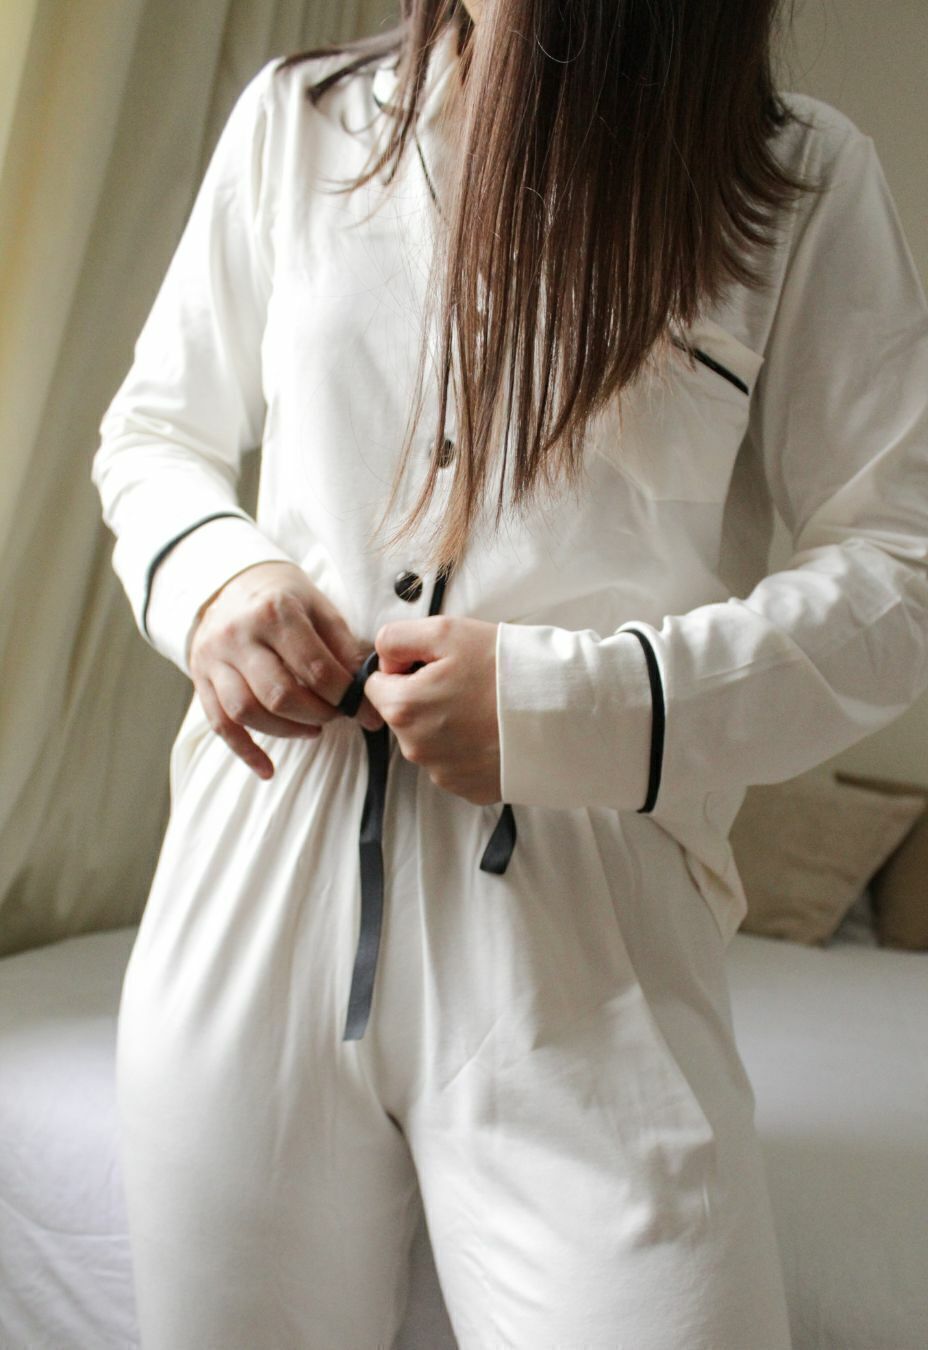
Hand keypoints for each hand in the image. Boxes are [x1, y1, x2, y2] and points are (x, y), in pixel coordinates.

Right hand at [188, 560, 383, 779]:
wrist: (229, 583)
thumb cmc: (283, 598)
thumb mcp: (318, 607)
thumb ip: (342, 646)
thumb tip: (366, 691)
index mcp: (274, 612)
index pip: (314, 667)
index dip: (345, 696)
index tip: (365, 710)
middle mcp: (239, 635)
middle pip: (280, 694)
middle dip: (318, 714)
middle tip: (337, 716)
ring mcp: (215, 659)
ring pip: (248, 711)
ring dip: (287, 731)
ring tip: (313, 728)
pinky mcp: (201, 679)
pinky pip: (220, 724)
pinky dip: (245, 750)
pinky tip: (268, 768)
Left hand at [363, 616, 501, 805]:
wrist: (561, 711)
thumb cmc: (505, 668)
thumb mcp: (445, 631)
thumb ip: (397, 639)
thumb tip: (385, 659)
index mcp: (404, 708)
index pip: (377, 683)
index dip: (405, 666)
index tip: (437, 663)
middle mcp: (417, 749)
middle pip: (404, 714)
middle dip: (425, 696)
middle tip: (467, 681)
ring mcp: (444, 773)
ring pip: (429, 739)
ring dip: (447, 723)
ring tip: (485, 706)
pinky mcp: (470, 789)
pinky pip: (456, 762)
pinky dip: (469, 747)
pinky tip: (493, 730)